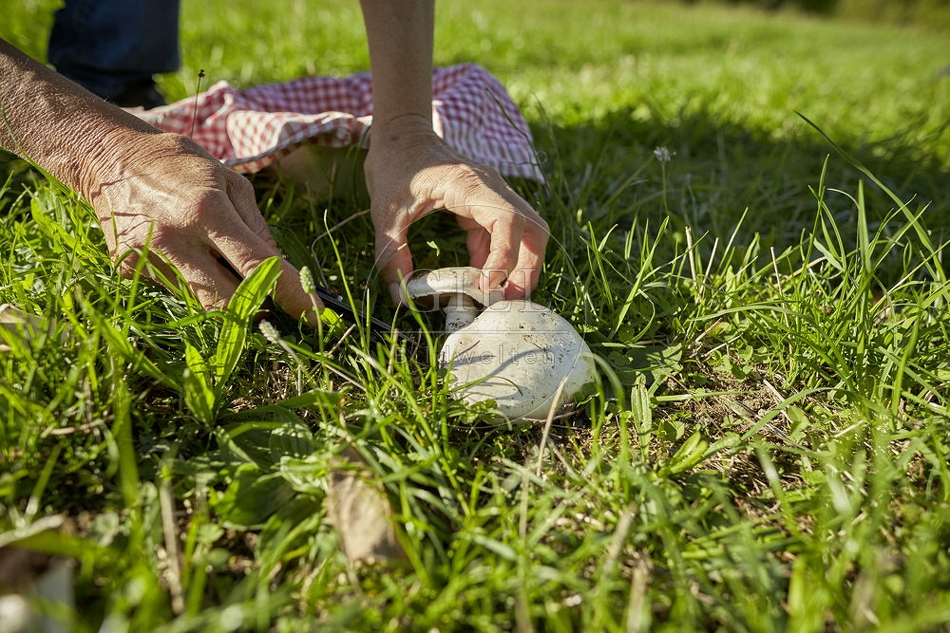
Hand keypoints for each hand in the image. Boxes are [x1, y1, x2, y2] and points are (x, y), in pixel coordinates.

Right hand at [88, 133, 317, 318]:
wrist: (109, 158)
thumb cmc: (181, 165)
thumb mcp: (231, 182)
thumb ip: (259, 228)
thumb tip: (282, 271)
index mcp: (207, 210)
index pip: (258, 266)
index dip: (292, 295)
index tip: (316, 317)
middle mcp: (176, 239)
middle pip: (230, 302)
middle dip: (257, 308)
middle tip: (268, 297)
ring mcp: (148, 259)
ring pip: (203, 303)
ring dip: (222, 291)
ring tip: (213, 256)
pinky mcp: (129, 272)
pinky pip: (177, 293)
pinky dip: (192, 281)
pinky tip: (183, 252)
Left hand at [364, 116, 548, 302]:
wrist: (399, 132)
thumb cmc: (393, 163)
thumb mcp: (386, 211)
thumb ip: (392, 253)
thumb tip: (401, 297)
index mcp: (469, 185)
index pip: (509, 221)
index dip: (506, 257)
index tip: (488, 285)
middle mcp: (490, 189)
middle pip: (533, 229)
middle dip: (528, 267)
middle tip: (510, 300)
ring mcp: (491, 196)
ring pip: (525, 233)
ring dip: (520, 266)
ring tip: (501, 297)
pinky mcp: (483, 205)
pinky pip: (502, 235)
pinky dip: (497, 259)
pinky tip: (480, 281)